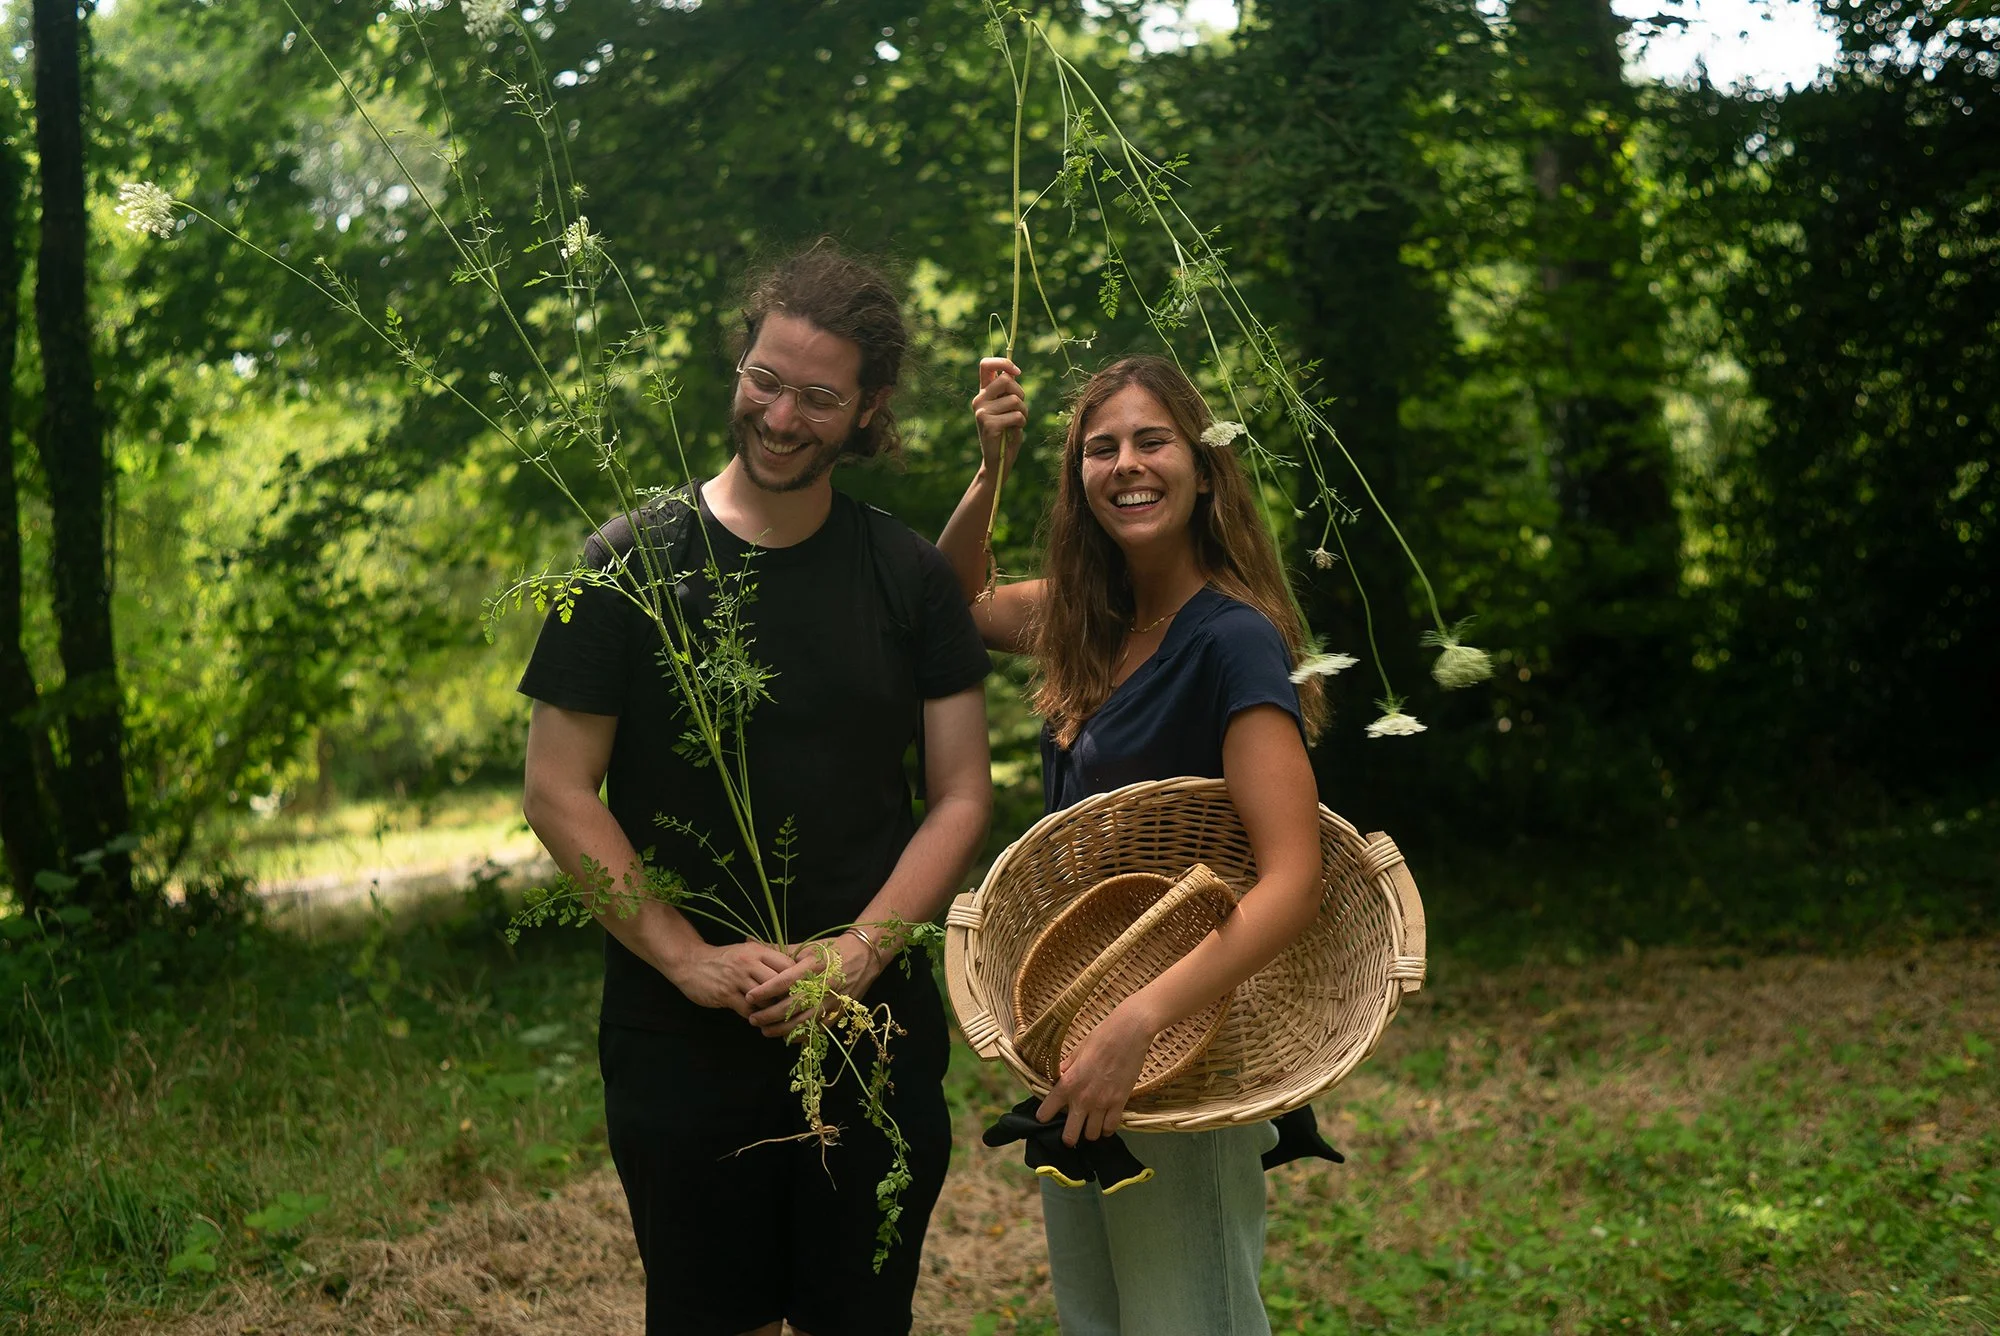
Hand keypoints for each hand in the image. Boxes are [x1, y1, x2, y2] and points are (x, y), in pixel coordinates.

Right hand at [662, 940, 796, 1018]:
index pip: (786, 964)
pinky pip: (748, 1010)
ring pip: (765, 999)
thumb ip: (767, 959)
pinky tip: (758, 1019)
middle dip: (787, 996)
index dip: (797, 978)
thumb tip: (794, 970)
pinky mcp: (726, 994)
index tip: (802, 989)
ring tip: (777, 1015)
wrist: (691, 963)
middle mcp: (748, 963)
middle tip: (794, 1007)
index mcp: (757, 951)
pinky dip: (756, 1017)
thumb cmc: (724, 959)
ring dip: (772, 1009)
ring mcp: (736, 979)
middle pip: (779, 983)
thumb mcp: (746, 952)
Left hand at [744, 932, 884, 1037]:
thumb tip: (751, 943)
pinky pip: (817, 1029)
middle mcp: (822, 986)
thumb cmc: (833, 950)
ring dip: (781, 1029)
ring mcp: (831, 1001)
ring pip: (803, 1022)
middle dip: (769, 1015)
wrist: (865, 956)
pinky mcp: (838, 1012)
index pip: (784, 982)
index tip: (749, 996)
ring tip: (765, 1030)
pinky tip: (786, 1036)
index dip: (765, 991)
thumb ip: (781, 951)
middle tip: (752, 1019)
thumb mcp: (808, 947)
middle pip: (791, 1005)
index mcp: (813, 966)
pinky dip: (800, 1035)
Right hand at [972, 357, 1026, 473]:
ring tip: (1016, 423)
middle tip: (1019, 409)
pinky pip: (1016, 416)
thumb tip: (1013, 373)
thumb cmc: (1007, 432)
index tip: (1017, 372)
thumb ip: (1009, 391)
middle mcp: (979, 399)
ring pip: (1015, 399)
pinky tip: (1013, 431)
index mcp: (983, 392)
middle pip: (1006, 379)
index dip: (1003, 362)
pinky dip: (1021, 423)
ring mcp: (981, 411)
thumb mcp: (1008, 408)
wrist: (998, 460)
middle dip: (1021, 393)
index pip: (986, 365)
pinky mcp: (988, 424)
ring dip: (1024, 412)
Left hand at [1034, 1002, 1156, 1145]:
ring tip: (1090, 1124)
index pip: (1046, 1112)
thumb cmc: (1100, 1038)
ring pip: (1092, 1135)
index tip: (1046, 1116)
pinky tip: (1105, 1122)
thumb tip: (1058, 1079)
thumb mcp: (1076, 1052)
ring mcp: (1102, 1103)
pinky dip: (1107, 1129)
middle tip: (1070, 1132)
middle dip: (1068, 1137)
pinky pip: (1111, 1128)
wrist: (1128, 1034)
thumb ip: (1065, 1070)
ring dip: (1089, 1132)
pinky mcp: (1120, 1103)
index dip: (1044, 1116)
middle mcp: (1082, 1099)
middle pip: (1070, 1136)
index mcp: (1067, 1084)